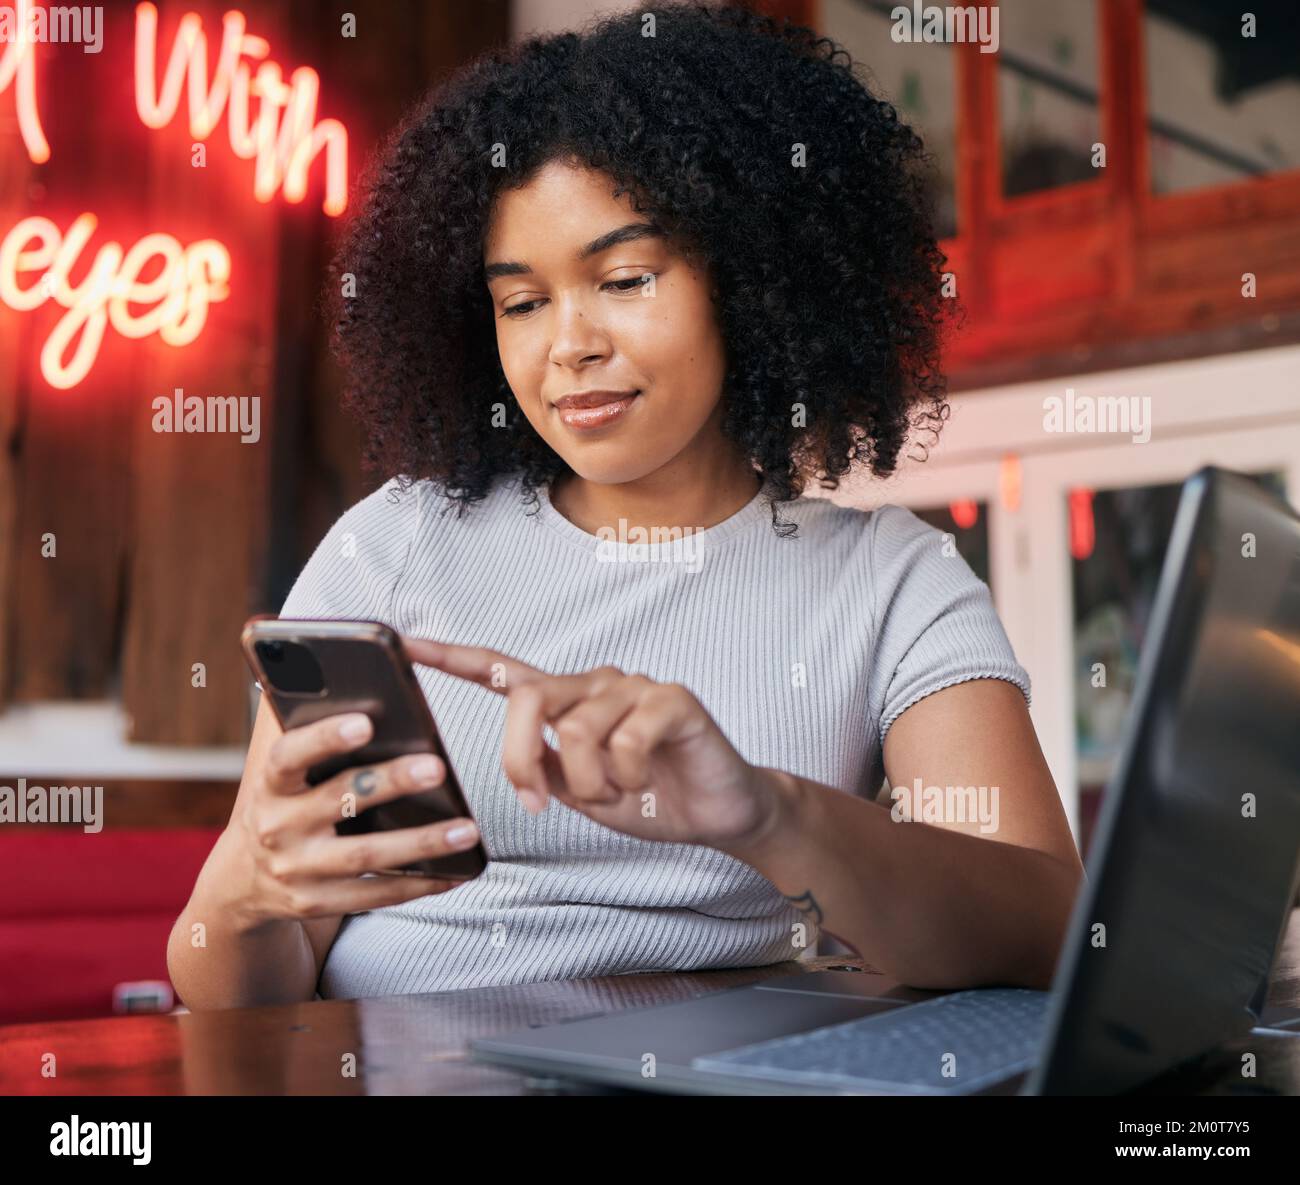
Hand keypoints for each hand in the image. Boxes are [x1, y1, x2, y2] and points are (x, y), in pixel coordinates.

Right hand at [230, 706, 481, 926]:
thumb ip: (292, 712)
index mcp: (269, 784)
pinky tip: (457, 870)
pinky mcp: (318, 904)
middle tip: (436, 766)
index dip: (324, 739)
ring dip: (420, 843)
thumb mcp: (275, 761)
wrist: (242, 880)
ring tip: (468, 827)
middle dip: (390, 783)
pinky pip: (375, 895)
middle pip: (340, 802)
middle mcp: (278, 828)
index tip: (365, 722)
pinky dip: (418, 884)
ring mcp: (298, 871)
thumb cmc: (279, 798)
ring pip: (365, 856)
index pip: (289, 757)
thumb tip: (294, 642)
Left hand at [402, 636, 784, 849]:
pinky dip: (628, 777)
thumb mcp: (581, 792)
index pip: (505, 671)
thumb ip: (546, 770)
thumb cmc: (650, 797)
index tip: (406, 643)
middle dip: (521, 760)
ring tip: (618, 792)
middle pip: (528, 702)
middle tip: (539, 802)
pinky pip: (625, 739)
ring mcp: (635, 686)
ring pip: (575, 731)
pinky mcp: (672, 699)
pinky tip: (646, 781)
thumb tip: (521, 768)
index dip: (454, 657)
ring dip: (591, 784)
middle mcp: (596, 683)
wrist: (719, 813)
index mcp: (568, 701)